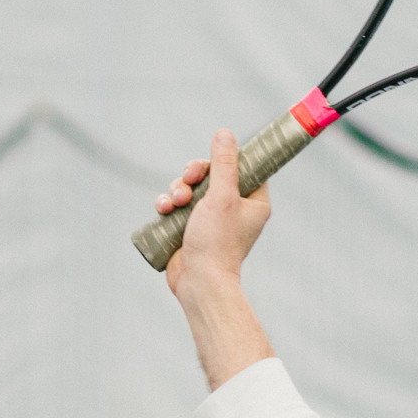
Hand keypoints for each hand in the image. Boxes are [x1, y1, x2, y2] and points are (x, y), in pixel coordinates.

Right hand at [157, 130, 277, 389]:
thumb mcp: (222, 196)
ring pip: (191, 187)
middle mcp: (235, 209)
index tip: (214, 155)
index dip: (227, 158)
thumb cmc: (217, 243)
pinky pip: (178, 205)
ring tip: (175, 201)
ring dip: (177, 188)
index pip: (245, 167)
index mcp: (254, 202)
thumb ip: (223, 164)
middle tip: (188, 179)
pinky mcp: (191, 228)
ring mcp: (212, 219)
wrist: (199, 283)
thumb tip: (225, 134)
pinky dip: (169, 204)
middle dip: (194, 173)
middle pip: (213, 174)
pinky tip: (163, 209)